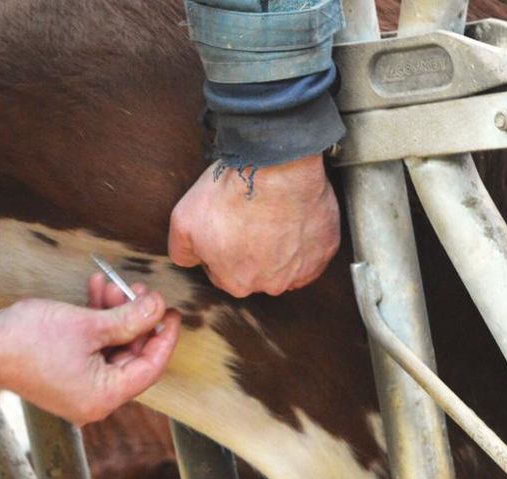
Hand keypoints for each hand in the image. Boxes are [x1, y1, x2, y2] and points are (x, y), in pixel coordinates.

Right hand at [0, 274, 180, 425]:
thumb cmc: (27, 339)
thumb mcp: (88, 324)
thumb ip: (130, 318)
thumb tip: (159, 308)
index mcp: (104, 397)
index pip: (150, 367)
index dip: (164, 336)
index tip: (172, 311)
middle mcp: (94, 399)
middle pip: (132, 356)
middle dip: (135, 319)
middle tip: (138, 289)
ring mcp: (78, 389)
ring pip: (112, 348)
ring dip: (114, 315)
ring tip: (111, 284)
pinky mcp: (64, 374)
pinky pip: (92, 348)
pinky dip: (96, 322)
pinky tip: (95, 291)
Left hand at [168, 154, 340, 296]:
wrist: (275, 165)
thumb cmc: (233, 192)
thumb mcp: (184, 221)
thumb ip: (181, 251)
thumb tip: (187, 260)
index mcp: (236, 282)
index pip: (225, 274)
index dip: (223, 248)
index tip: (227, 227)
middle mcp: (272, 284)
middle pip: (257, 271)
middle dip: (251, 249)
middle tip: (249, 217)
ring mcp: (302, 268)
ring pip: (287, 263)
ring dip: (280, 245)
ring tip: (272, 215)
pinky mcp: (325, 249)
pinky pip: (313, 251)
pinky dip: (305, 238)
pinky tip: (294, 218)